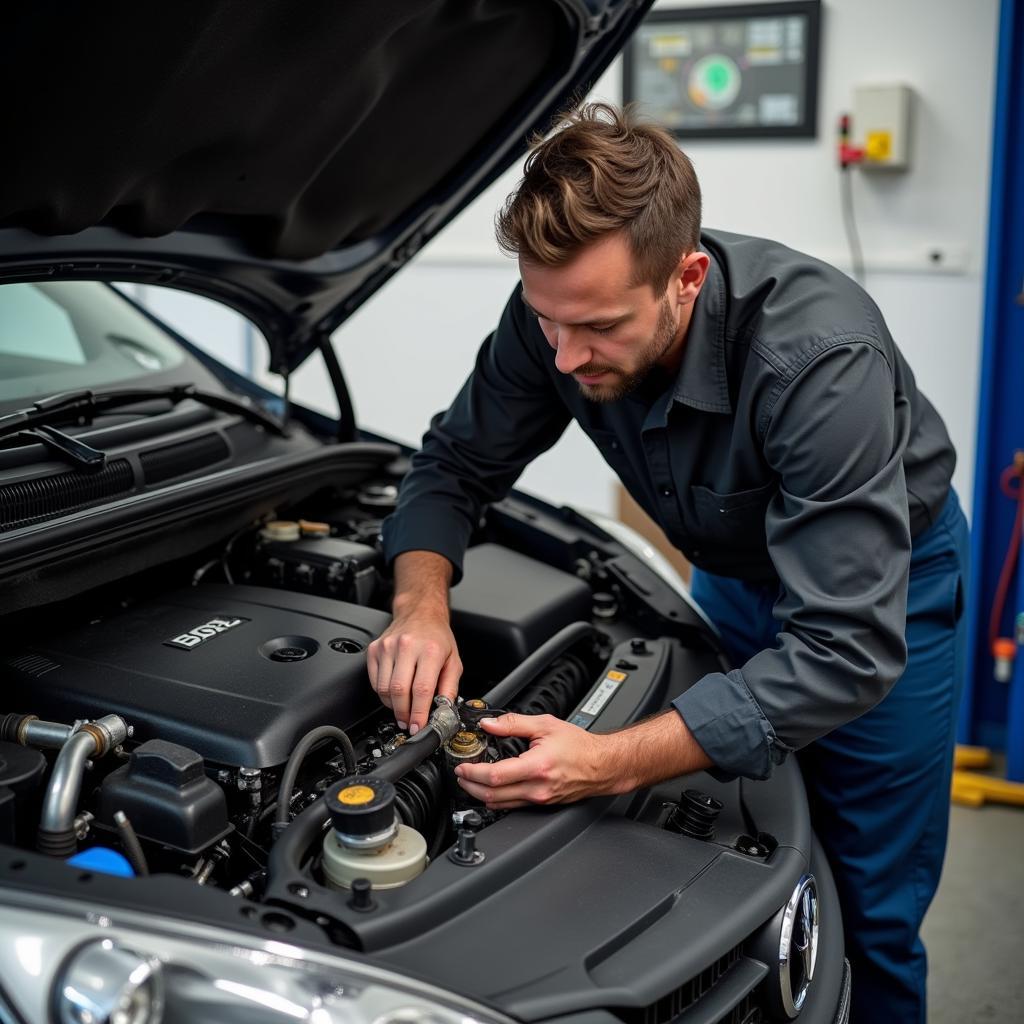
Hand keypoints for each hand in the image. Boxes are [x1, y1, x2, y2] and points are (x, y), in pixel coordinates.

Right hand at [366, 613, 461, 733]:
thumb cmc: (437, 637)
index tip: (418, 726)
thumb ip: (450, 688)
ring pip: (384, 689)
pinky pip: (375, 681)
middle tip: (409, 723)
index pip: (421, 689)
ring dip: (393, 706)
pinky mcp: (375, 649)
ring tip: (403, 708)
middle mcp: (407, 646)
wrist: (420, 612)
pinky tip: (394, 693)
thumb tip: (443, 711)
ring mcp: (387, 647)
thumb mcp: (454, 661)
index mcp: (430, 650)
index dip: (418, 712)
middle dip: (404, 714)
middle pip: (399, 691)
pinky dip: (383, 694)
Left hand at [454, 714, 626, 808]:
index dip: (474, 773)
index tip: (463, 766)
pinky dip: (496, 799)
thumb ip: (514, 723)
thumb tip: (489, 724)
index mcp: (537, 766)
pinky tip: (489, 789)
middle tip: (460, 775)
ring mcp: (539, 799)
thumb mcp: (545, 725)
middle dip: (470, 786)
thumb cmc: (579, 746)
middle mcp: (537, 788)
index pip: (497, 776)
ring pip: (500, 804)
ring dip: (480, 794)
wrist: (601, 765)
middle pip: (493, 795)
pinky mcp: (541, 804)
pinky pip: (512, 806)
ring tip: (470, 781)